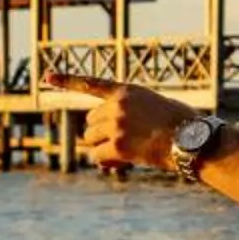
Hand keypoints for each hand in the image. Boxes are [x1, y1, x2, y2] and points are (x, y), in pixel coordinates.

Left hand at [49, 76, 189, 171]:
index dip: (66, 81)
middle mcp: (117, 105)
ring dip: (103, 147)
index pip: (91, 84)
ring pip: (91, 139)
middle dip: (101, 132)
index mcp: (127, 91)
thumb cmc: (182, 124)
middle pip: (90, 121)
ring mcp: (115, 125)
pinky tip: (123, 163)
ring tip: (127, 151)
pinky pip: (97, 156)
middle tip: (122, 142)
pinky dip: (107, 161)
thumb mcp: (156, 106)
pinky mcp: (116, 145)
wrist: (192, 140)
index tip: (46, 77)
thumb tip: (107, 138)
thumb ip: (131, 111)